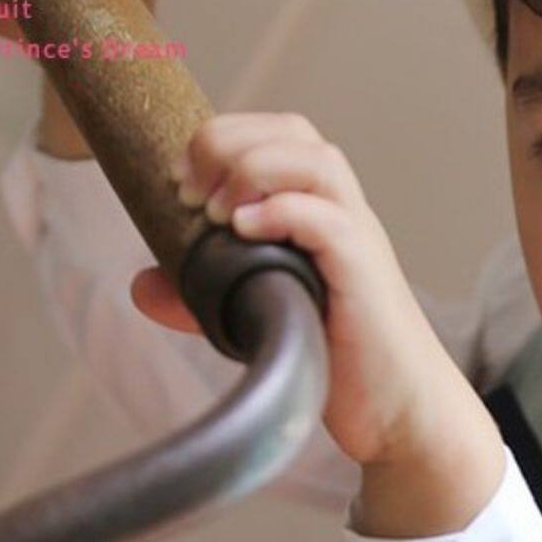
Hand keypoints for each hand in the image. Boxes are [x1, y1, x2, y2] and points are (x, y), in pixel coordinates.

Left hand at [132, 109, 469, 469]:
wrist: (398, 410)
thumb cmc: (335, 360)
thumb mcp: (255, 315)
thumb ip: (200, 297)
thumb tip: (142, 284)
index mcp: (318, 210)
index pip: (277, 134)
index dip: (224, 137)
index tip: (178, 179)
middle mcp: (341, 212)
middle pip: (293, 132)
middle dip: (229, 143)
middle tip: (186, 189)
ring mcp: (357, 239)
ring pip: (316, 162)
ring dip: (254, 170)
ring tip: (214, 212)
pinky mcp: (363, 274)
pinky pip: (330, 221)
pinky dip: (284, 213)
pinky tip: (244, 231)